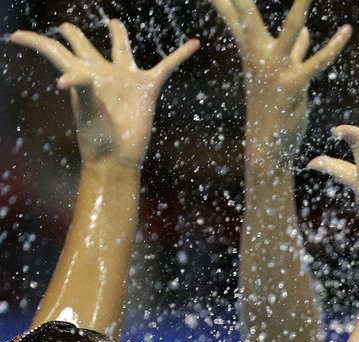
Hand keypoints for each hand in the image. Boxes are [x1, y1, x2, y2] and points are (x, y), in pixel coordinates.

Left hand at [8, 21, 197, 168]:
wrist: (119, 156)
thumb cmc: (97, 137)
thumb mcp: (86, 111)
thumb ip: (80, 89)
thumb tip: (65, 78)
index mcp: (80, 73)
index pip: (53, 50)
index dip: (33, 41)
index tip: (14, 37)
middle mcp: (100, 72)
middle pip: (83, 46)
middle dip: (73, 35)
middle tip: (64, 27)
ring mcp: (125, 79)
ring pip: (121, 49)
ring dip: (119, 36)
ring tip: (115, 22)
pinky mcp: (147, 88)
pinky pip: (167, 66)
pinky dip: (180, 55)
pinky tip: (195, 43)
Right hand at [208, 0, 350, 152]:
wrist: (266, 144)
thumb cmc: (274, 108)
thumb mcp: (283, 72)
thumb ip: (295, 49)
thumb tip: (305, 30)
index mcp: (251, 49)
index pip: (232, 14)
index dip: (223, 0)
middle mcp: (258, 54)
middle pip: (246, 14)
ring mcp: (275, 69)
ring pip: (289, 30)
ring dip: (301, 7)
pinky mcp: (293, 84)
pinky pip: (318, 62)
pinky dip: (334, 46)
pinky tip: (347, 30)